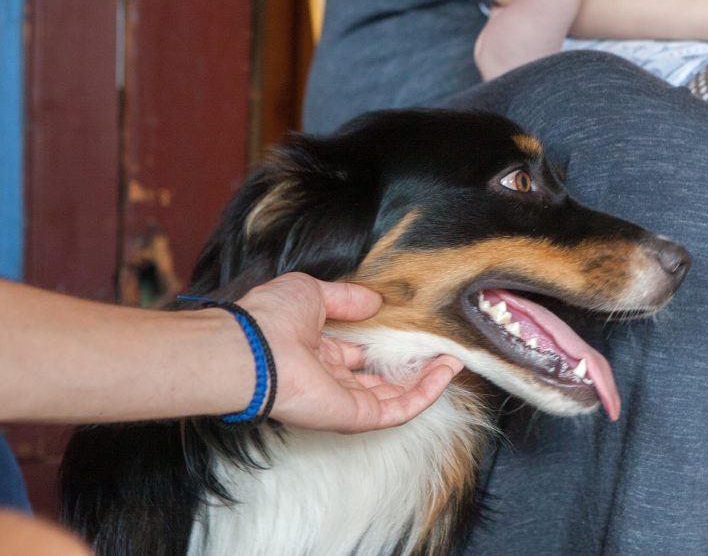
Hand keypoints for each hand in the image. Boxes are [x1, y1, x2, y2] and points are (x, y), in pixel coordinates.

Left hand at [237, 273, 463, 432]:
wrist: (253, 349)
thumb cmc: (272, 317)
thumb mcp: (313, 292)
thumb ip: (347, 298)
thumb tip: (376, 300)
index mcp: (317, 351)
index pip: (359, 353)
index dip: (386, 344)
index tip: (413, 332)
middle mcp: (331, 378)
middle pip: (380, 378)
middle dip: (412, 367)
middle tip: (441, 350)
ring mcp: (344, 400)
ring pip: (394, 396)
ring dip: (426, 381)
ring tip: (453, 361)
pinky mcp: (354, 416)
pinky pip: (397, 409)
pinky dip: (424, 394)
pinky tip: (445, 373)